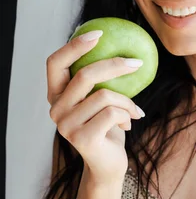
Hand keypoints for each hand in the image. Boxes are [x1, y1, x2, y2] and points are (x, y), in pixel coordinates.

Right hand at [47, 30, 144, 182]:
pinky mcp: (81, 138)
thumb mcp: (102, 100)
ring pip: (104, 96)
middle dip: (114, 65)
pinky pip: (112, 113)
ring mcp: (65, 125)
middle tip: (136, 62)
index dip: (74, 45)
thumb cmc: (108, 127)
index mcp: (56, 95)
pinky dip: (128, 114)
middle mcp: (55, 109)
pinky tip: (130, 123)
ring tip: (134, 111)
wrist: (109, 165)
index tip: (99, 33)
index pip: (55, 63)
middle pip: (84, 75)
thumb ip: (101, 80)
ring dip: (127, 101)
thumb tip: (123, 45)